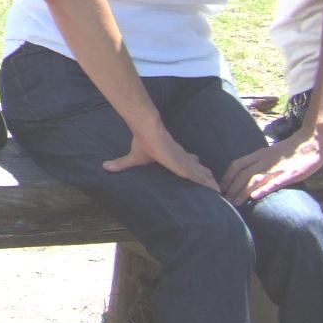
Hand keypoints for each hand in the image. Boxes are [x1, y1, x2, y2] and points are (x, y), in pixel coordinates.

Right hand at [102, 128, 219, 189]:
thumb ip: (121, 163)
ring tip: (219, 189)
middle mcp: (182, 157)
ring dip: (210, 180)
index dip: (192, 162)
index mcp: (172, 153)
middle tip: (213, 182)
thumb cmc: (143, 142)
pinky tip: (217, 190)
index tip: (197, 164)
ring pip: (202, 173)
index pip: (185, 159)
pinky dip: (210, 183)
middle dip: (205, 173)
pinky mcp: (186, 166)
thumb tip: (103, 166)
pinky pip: (201, 177)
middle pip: (197, 166)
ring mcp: (186, 162)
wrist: (150, 132)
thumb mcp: (132, 157)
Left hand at [222, 132, 322, 204]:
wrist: (314, 140)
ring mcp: (278, 166)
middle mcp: (265, 160)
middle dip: (232, 188)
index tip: (222, 188)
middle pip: (243, 174)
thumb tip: (248, 173)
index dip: (227, 177)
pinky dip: (264, 188)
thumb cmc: (293, 149)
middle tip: (225, 201)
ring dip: (243, 192)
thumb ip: (260, 161)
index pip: (237, 165)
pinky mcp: (292, 173)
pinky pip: (276, 181)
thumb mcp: (272, 152)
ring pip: (255, 179)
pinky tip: (255, 196)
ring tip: (235, 203)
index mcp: (260, 154)